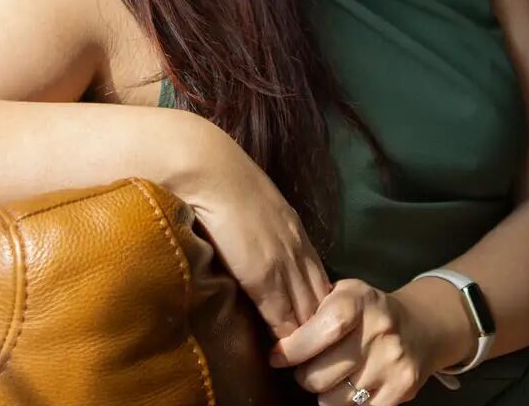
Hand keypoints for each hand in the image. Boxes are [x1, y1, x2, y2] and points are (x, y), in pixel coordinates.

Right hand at [176, 120, 333, 338]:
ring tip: (302, 359)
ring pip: (307, 309)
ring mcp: (284, 262)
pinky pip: (283, 314)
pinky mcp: (264, 275)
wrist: (208, 169)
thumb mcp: (252, 205)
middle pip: (320, 298)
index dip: (317, 303)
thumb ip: (259, 228)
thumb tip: (252, 244)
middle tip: (317, 350)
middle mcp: (296, 248)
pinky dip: (285, 336)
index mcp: (294, 230)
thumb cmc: (219, 180)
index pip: (317, 277)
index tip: (315, 325)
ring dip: (305, 335)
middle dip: (321, 325)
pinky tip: (282, 352)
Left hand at [266, 278, 456, 404]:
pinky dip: (348, 404)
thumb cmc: (366, 311)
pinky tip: (351, 387)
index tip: (278, 357)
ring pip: (334, 400)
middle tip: (308, 368)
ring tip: (332, 377)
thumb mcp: (343, 294)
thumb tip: (277, 340)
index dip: (294, 350)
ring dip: (326, 393)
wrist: (419, 327)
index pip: (321, 332)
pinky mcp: (402, 388)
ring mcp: (393, 362)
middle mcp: (379, 330)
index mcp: (359, 300)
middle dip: (305, 376)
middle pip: (320, 375)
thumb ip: (313, 311)